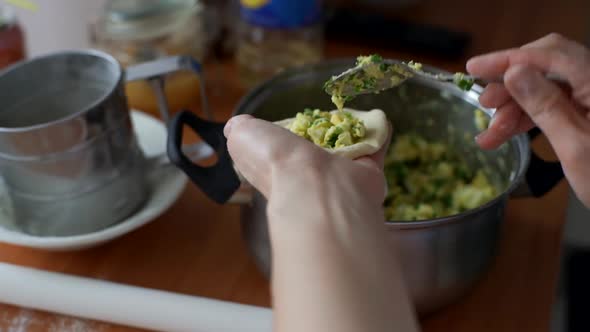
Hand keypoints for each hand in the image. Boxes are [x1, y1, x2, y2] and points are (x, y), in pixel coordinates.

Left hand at [224, 115, 417, 331]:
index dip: (288, 134)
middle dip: (323, 132)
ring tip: (353, 114)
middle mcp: (309, 176)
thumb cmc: (276, 163)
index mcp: (280, 168)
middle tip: (327, 115)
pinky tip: (379, 121)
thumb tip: (235, 126)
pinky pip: (374, 148)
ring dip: (352, 132)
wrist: (314, 187)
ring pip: (348, 148)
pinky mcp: (367, 173)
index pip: (284, 151)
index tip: (295, 120)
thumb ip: (240, 130)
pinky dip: (379, 134)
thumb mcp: (243, 138)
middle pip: (319, 148)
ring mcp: (340, 175)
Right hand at [467, 33, 589, 206]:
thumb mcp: (575, 146)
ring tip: (490, 134)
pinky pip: (554, 106)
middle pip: (547, 67)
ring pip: (546, 89)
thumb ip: (545, 105)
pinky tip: (506, 135)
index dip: (508, 58)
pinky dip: (529, 118)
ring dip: (515, 108)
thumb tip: (514, 72)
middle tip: (483, 106)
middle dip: (510, 87)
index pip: (550, 54)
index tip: (474, 68)